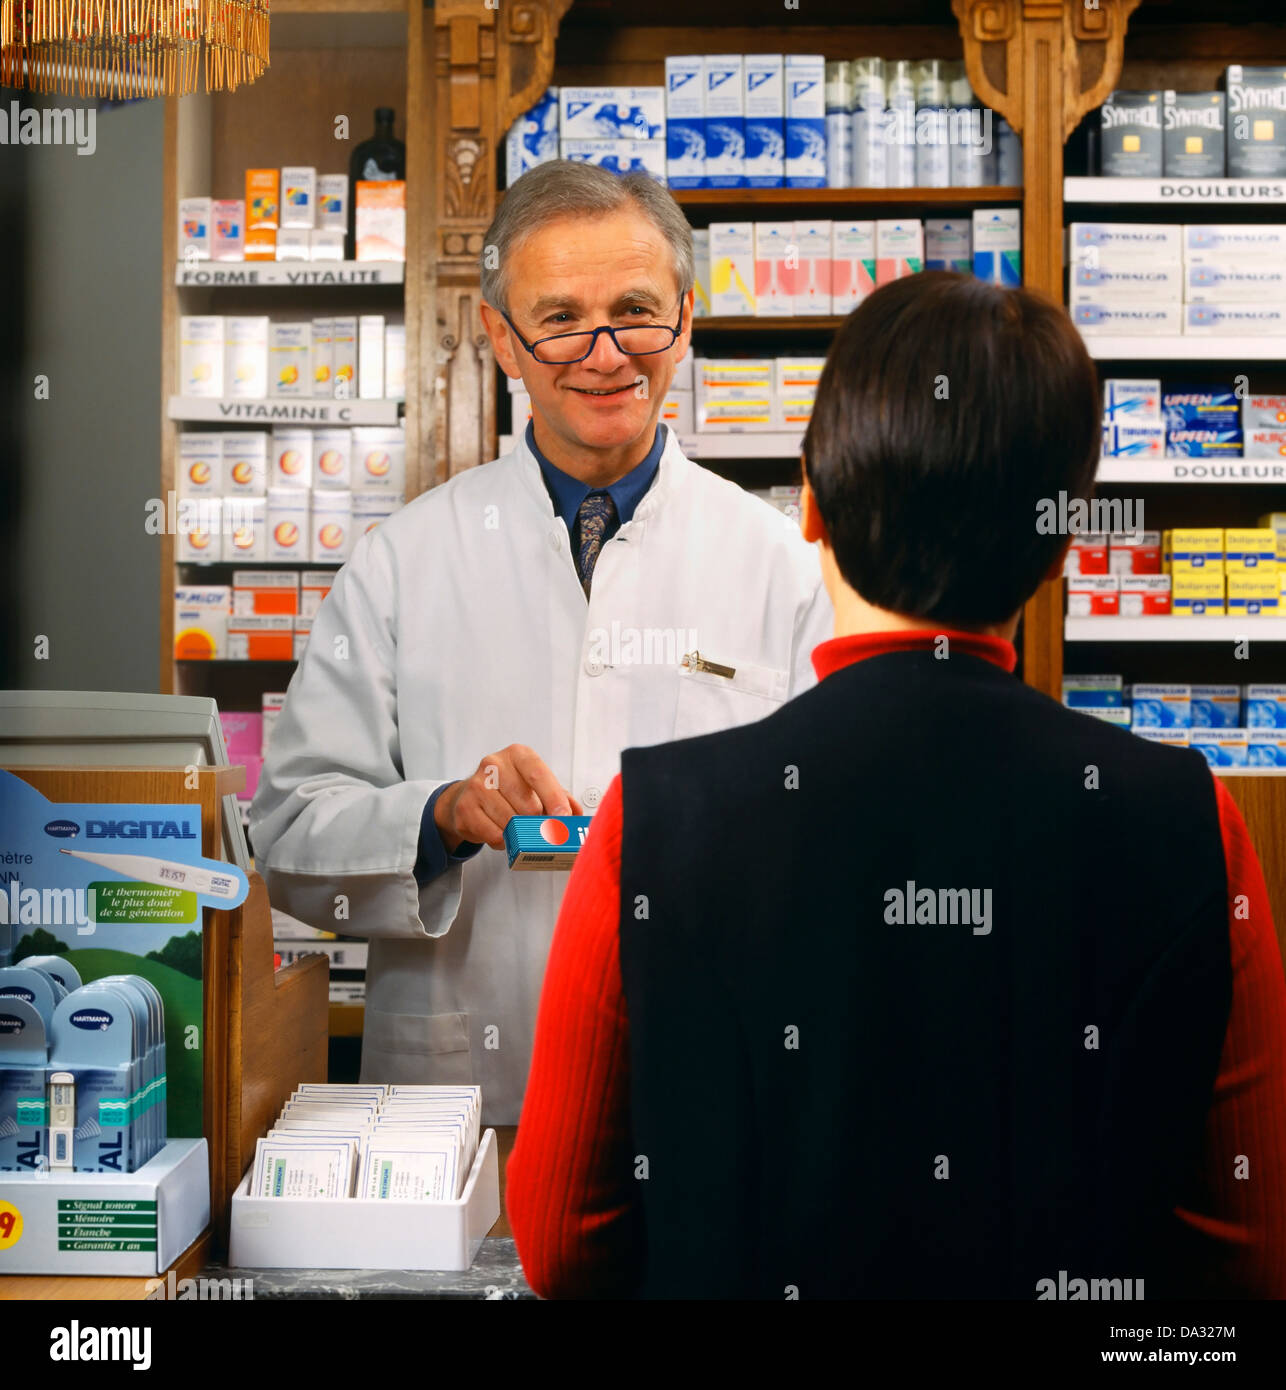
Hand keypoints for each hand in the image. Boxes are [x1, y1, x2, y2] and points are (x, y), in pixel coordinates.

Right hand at [433, 744, 583, 851]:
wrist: (468, 796)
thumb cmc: (508, 789)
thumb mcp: (535, 785)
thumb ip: (560, 796)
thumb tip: (576, 813)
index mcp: (518, 755)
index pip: (539, 774)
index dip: (554, 798)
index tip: (564, 817)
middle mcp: (495, 765)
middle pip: (527, 805)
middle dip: (538, 822)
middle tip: (539, 827)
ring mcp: (477, 786)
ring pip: (511, 822)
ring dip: (520, 832)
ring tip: (517, 828)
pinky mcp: (465, 808)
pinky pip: (494, 834)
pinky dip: (504, 840)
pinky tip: (502, 832)